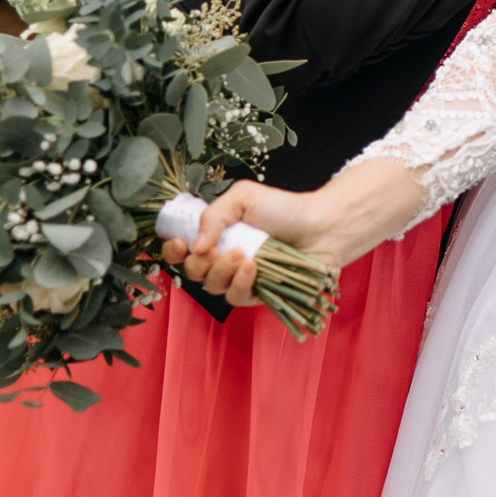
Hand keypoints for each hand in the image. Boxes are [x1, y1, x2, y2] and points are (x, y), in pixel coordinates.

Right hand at [160, 159, 421, 304]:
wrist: (322, 226)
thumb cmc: (286, 208)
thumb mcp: (244, 198)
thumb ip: (213, 215)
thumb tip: (194, 246)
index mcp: (217, 235)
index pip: (181, 250)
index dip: (173, 251)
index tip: (179, 244)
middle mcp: (224, 258)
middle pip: (193, 273)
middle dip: (200, 263)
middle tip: (220, 249)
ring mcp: (241, 278)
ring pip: (212, 288)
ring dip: (222, 272)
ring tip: (243, 255)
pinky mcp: (258, 295)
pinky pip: (236, 299)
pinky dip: (241, 283)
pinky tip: (254, 267)